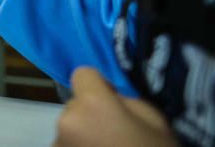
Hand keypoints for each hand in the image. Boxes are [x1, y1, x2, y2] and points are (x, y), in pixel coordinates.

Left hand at [54, 67, 177, 146]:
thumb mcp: (155, 122)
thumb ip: (126, 101)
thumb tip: (108, 95)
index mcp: (92, 103)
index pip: (82, 74)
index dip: (98, 86)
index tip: (112, 103)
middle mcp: (67, 120)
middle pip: (75, 105)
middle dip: (91, 115)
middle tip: (115, 137)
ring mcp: (58, 144)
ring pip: (70, 129)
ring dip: (84, 137)